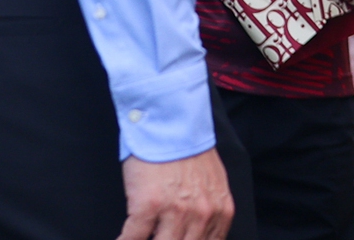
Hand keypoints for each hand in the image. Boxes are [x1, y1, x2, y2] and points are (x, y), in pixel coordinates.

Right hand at [117, 149, 231, 239]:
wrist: (170, 125)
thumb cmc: (189, 152)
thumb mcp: (213, 184)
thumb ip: (211, 211)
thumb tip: (198, 234)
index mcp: (220, 210)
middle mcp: (201, 214)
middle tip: (159, 237)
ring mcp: (175, 211)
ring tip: (140, 238)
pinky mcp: (148, 206)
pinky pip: (133, 237)